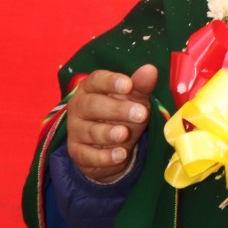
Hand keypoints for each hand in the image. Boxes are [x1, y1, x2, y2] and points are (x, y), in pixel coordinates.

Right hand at [65, 63, 158, 182]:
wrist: (108, 149)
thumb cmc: (120, 117)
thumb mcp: (134, 101)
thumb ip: (140, 87)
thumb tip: (150, 70)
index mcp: (90, 88)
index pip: (96, 80)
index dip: (111, 82)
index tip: (128, 85)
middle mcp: (79, 107)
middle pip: (93, 105)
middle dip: (117, 109)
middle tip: (140, 114)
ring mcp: (76, 131)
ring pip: (90, 131)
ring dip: (109, 133)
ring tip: (125, 134)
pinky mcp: (78, 152)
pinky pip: (89, 155)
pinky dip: (105, 157)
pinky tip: (120, 154)